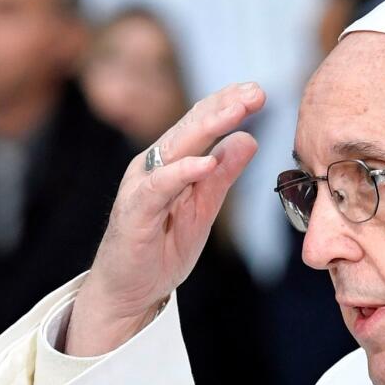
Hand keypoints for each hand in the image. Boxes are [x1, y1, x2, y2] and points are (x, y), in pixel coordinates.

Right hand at [65, 82, 264, 355]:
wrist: (127, 293)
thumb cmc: (160, 251)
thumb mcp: (202, 210)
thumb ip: (222, 176)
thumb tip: (249, 138)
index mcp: (171, 164)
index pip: (200, 125)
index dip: (227, 105)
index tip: (257, 91)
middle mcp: (153, 167)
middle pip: (190, 128)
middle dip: (223, 106)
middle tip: (256, 91)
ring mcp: (141, 187)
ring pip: (175, 149)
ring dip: (207, 127)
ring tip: (237, 112)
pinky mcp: (133, 211)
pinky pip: (158, 187)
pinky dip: (181, 173)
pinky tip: (205, 162)